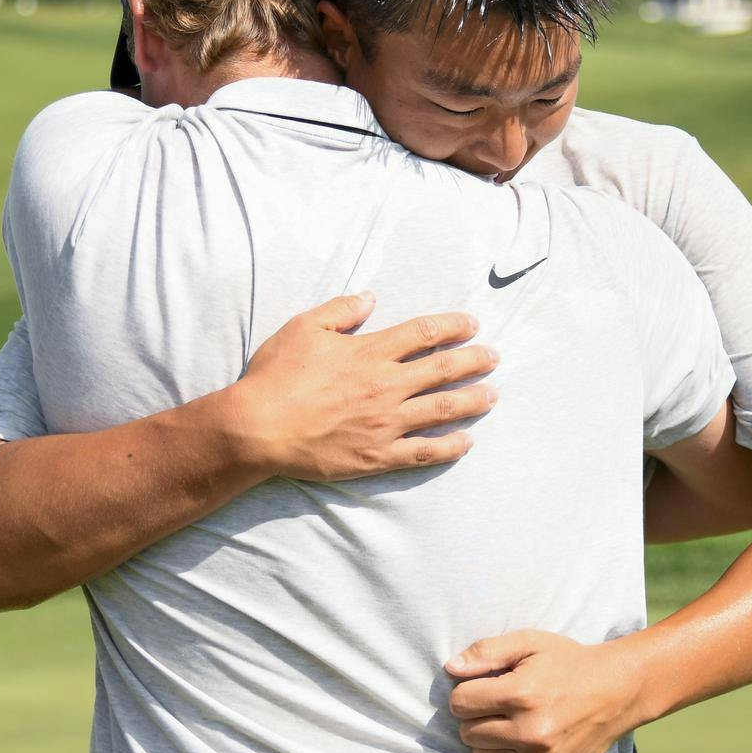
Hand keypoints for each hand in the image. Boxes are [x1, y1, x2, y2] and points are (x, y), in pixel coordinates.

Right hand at [225, 292, 496, 481]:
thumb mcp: (303, 327)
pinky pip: (424, 451)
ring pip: (442, 409)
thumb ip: (340, 310)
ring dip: (472, 400)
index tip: (472, 324)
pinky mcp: (378, 455)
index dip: (452, 326)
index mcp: (370, 352)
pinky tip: (467, 442)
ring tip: (493, 395)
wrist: (257, 428)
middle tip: (494, 357)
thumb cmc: (276, 376)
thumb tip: (371, 297)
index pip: (424, 332)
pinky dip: (449, 446)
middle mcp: (386, 385)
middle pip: (442, 369)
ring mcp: (386, 423)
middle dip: (474, 361)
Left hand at [445, 630, 643, 752]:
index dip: (468, 691)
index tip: (484, 686)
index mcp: (521, 695)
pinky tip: (522, 741)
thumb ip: (487, 652)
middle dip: (476, 716)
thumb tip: (450, 669)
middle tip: (499, 704)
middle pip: (467, 732)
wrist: (618, 692)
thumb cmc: (569, 662)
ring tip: (510, 722)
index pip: (460, 703)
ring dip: (488, 740)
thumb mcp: (530, 642)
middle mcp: (530, 733)